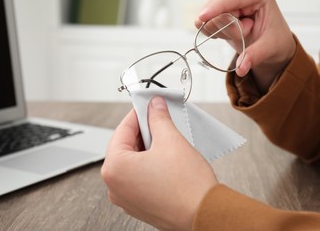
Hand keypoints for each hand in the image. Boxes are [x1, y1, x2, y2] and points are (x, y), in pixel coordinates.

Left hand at [101, 97, 217, 230]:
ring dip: (147, 147)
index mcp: (115, 169)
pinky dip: (149, 164)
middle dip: (143, 131)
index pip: (122, 130)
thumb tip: (155, 106)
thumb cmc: (188, 186)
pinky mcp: (139, 205)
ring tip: (165, 139)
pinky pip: (139, 177)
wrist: (205, 214)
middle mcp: (115, 186)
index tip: (147, 106)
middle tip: (158, 119)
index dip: (138, 113)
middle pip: (125, 146)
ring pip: (133, 162)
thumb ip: (158, 118)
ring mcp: (126, 198)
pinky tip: (165, 158)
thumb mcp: (171, 140)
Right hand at [196, 0, 295, 91]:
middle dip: (227, 28)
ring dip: (221, 31)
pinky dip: (214, 32)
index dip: (216, 7)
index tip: (203, 17)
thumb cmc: (274, 38)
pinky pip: (204, 21)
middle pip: (218, 8)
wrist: (270, 42)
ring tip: (241, 33)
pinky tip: (229, 33)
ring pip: (209, 16)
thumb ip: (254, 55)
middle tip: (246, 33)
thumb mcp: (269, 48)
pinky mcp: (218, 8)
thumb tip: (241, 68)